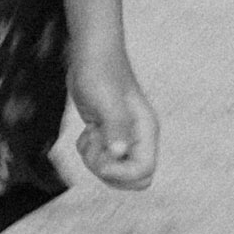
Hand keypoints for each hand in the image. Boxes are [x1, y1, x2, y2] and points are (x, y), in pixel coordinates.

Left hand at [70, 51, 158, 190]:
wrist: (91, 54)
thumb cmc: (100, 72)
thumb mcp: (106, 100)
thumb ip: (116, 127)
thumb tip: (119, 153)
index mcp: (145, 131)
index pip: (144, 172)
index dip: (121, 173)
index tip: (103, 155)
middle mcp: (138, 137)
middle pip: (133, 179)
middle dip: (109, 172)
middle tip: (96, 147)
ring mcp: (124, 137)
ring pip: (114, 171)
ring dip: (96, 160)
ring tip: (91, 134)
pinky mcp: (108, 134)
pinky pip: (101, 159)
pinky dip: (89, 151)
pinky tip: (88, 130)